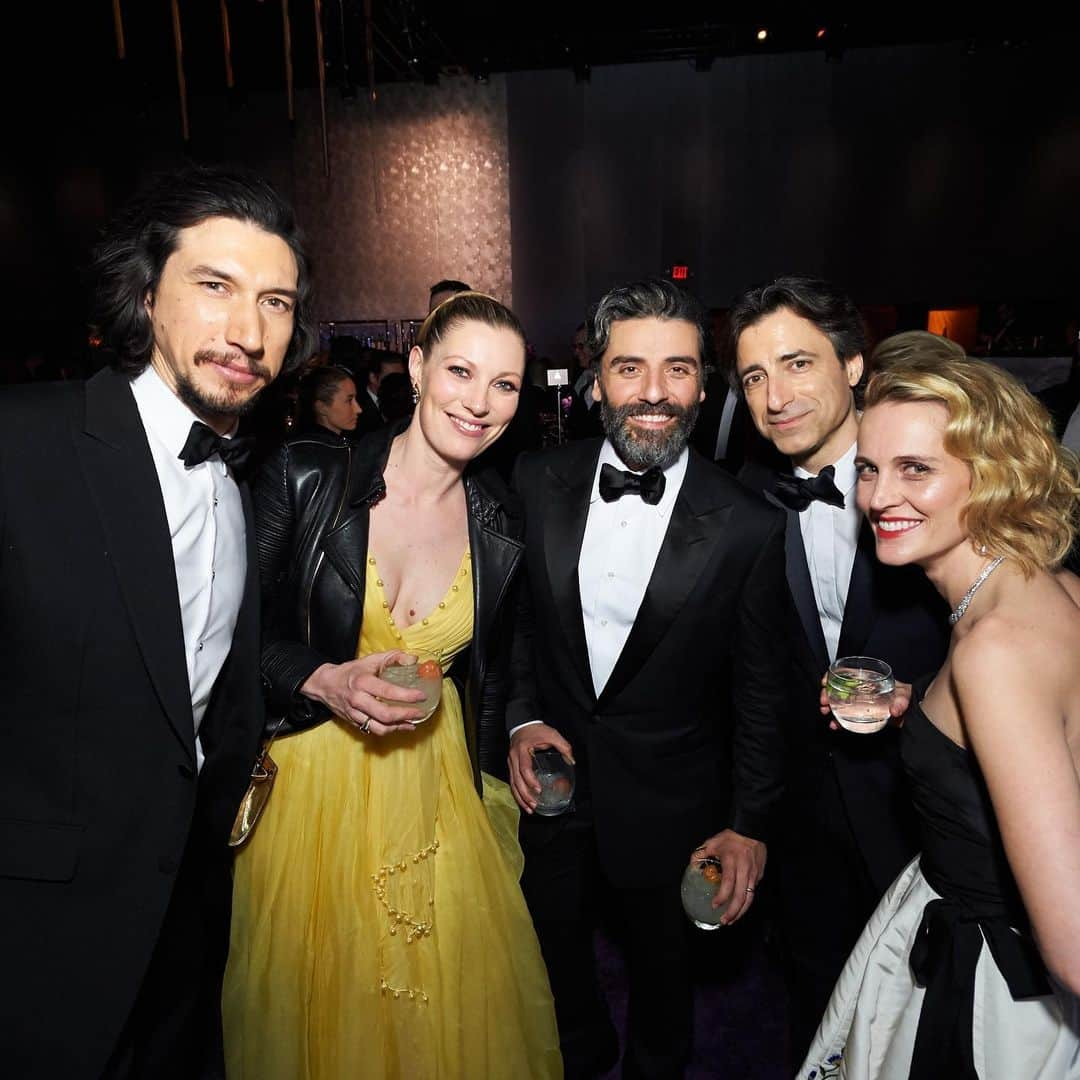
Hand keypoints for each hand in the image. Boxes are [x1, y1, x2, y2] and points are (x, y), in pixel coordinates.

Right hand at [301, 651, 425, 734]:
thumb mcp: (371, 659)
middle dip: (406, 715)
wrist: (325, 685)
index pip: (388, 691)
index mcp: (363, 682)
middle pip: (385, 714)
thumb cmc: (352, 671)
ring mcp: (355, 714)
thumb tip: (414, 659)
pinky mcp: (354, 722)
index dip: (407, 696)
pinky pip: (373, 730)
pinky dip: (389, 730)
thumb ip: (393, 657)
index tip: (421, 696)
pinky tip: (400, 726)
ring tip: (413, 723)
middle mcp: (358, 700)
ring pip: (379, 727)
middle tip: (421, 712)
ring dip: (399, 727)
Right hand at [508, 723, 574, 813]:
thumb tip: (571, 760)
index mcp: (522, 750)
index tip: (538, 790)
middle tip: (534, 804)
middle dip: (525, 794)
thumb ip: (563, 746)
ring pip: (512, 783)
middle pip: (516, 780)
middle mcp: (514, 758)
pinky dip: (517, 793)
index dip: (531, 781)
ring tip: (529, 808)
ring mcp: (511, 762)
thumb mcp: (552, 734)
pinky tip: (523, 800)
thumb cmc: (535, 730)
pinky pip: (512, 782)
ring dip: (520, 797)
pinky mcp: (512, 766)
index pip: (524, 769)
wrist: (522, 724)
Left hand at [691, 829, 765, 925]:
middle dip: (733, 912)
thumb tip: (692, 864)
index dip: (722, 897)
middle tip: (724, 920)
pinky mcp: (760, 875)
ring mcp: (754, 874)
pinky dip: (747, 901)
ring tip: (732, 919)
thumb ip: (701, 853)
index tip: (714, 905)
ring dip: (741, 911)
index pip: (728, 884)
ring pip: (750, 898)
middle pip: (741, 897)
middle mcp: (744, 871)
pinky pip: (753, 891)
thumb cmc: (731, 837)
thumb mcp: (713, 842)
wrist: (752, 830)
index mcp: (732, 862)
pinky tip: (740, 906)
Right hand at [819, 673, 912, 728]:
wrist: (912, 712)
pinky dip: (839, 721)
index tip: (825, 683)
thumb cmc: (907, 696)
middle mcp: (861, 690)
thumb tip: (894, 710)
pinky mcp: (862, 716)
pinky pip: (846, 717)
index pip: (846, 674)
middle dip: (827, 694)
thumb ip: (901, 701)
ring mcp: (860, 703)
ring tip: (826, 713)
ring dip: (829, 707)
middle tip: (824, 702)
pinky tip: (835, 725)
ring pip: (839, 703)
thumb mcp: (905, 694)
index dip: (832, 676)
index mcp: (868, 679)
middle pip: (838, 689)